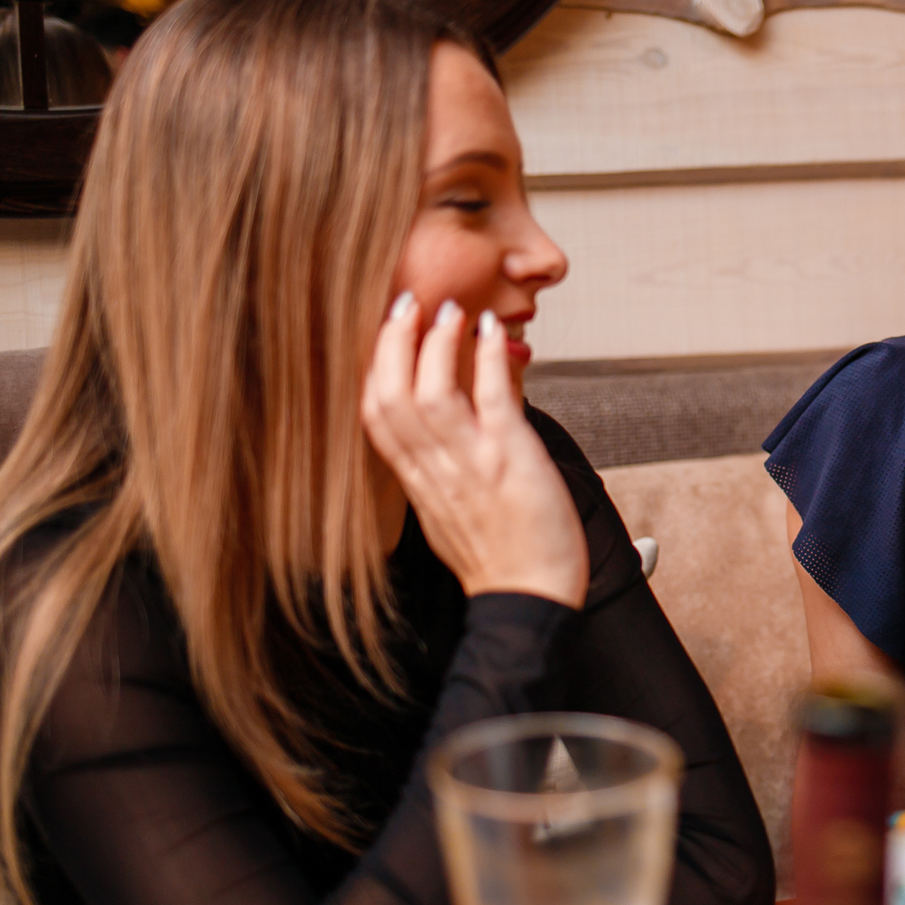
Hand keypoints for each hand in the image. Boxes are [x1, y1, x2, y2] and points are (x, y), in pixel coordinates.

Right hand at [362, 293, 588, 606]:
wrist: (532, 600)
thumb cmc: (503, 559)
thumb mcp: (453, 513)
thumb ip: (443, 472)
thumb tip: (447, 435)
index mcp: (418, 483)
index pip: (376, 418)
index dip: (373, 369)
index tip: (383, 333)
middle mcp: (436, 472)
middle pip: (391, 398)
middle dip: (393, 344)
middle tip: (406, 303)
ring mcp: (471, 466)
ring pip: (431, 396)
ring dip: (437, 345)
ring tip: (448, 310)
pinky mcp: (510, 462)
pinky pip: (491, 402)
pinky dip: (487, 360)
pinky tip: (489, 332)